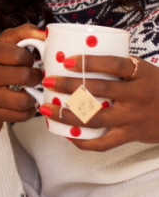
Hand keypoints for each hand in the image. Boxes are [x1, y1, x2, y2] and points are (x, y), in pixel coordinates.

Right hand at [0, 24, 44, 151]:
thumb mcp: (1, 45)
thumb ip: (23, 34)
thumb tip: (43, 33)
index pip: (19, 54)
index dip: (29, 58)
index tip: (27, 61)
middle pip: (24, 76)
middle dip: (36, 77)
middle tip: (33, 76)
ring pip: (24, 99)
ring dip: (33, 96)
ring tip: (29, 91)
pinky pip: (21, 115)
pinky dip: (28, 111)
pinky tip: (24, 104)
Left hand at [39, 55, 158, 150]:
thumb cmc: (155, 87)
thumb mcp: (142, 69)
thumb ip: (117, 64)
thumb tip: (78, 54)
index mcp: (140, 73)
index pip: (114, 64)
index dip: (89, 62)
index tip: (66, 61)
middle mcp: (137, 95)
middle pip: (99, 90)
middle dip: (68, 86)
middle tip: (47, 82)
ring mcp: (133, 117)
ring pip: (95, 118)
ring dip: (67, 114)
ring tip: (48, 109)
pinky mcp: (131, 135)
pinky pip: (104, 143)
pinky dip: (84, 141)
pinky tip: (68, 135)